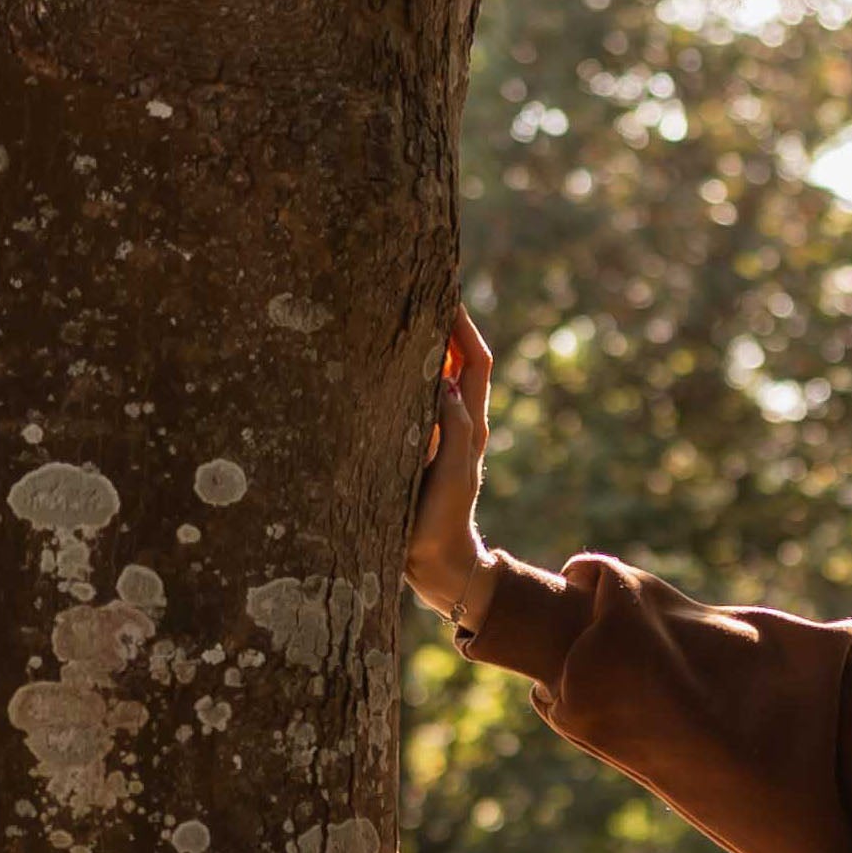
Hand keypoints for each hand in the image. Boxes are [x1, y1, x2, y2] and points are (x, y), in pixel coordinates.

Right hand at [405, 307, 494, 622]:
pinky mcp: (417, 445)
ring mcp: (437, 433)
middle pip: (456, 359)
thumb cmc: (441, 523)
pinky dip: (403, 374)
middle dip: (441, 324)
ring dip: (421, 345)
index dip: (463, 325)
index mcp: (470, 425)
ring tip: (391, 312)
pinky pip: (414, 398)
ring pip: (434, 375)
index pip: (474, 361)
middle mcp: (457, 422)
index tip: (445, 291)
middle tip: (411, 289)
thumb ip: (453, 431)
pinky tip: (376, 360)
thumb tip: (445, 382)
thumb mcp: (451, 477)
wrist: (433, 564)